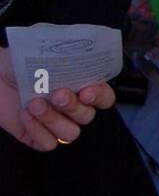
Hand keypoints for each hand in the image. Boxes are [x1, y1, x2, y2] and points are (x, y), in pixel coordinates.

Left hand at [0, 48, 114, 151]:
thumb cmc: (17, 62)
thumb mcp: (42, 51)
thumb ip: (64, 55)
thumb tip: (78, 52)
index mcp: (80, 86)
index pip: (104, 97)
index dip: (100, 97)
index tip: (86, 91)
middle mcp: (71, 107)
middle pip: (87, 117)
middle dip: (73, 107)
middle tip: (57, 94)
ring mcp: (55, 123)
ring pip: (70, 134)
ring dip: (53, 120)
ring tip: (34, 104)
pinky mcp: (37, 137)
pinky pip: (48, 144)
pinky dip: (38, 130)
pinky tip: (25, 114)